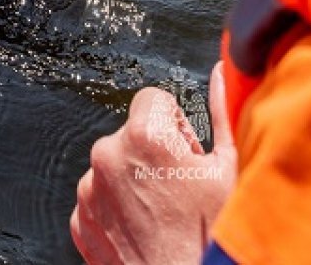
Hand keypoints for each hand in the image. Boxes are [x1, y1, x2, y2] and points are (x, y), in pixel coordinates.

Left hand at [70, 62, 236, 264]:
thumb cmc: (214, 237)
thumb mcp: (230, 170)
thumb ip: (222, 113)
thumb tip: (221, 74)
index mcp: (144, 136)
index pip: (153, 99)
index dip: (176, 124)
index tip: (188, 153)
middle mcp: (107, 155)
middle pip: (132, 134)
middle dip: (155, 153)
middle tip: (182, 188)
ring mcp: (89, 189)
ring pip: (114, 166)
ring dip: (135, 180)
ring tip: (166, 214)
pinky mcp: (80, 219)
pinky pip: (99, 199)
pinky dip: (118, 209)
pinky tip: (146, 229)